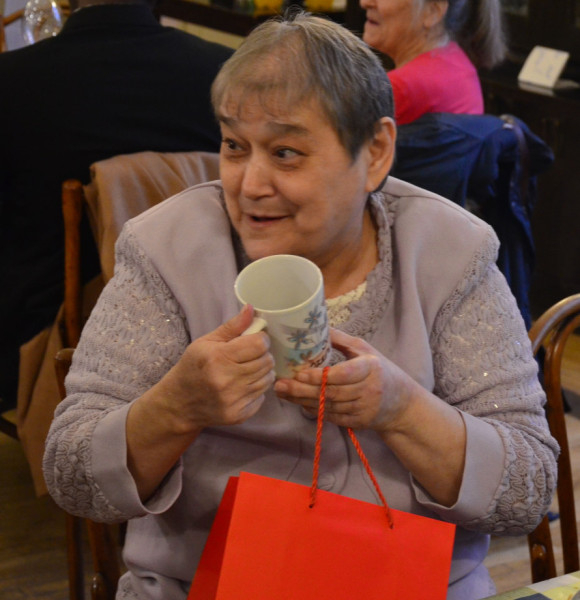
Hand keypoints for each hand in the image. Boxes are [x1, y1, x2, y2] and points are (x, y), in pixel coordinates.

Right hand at [159, 304, 274, 429]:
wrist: (179, 403)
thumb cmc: (193, 367)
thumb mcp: (206, 342)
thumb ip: (232, 326)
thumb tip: (251, 308)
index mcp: (218, 358)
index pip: (259, 344)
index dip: (261, 339)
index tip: (255, 340)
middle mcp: (227, 380)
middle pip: (266, 361)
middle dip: (263, 355)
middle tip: (251, 355)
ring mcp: (233, 400)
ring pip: (267, 379)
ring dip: (262, 372)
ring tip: (248, 369)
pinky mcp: (238, 415)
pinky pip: (262, 397)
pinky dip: (257, 389)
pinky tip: (244, 385)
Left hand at [273, 328, 417, 432]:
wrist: (401, 403)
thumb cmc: (380, 370)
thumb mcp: (366, 350)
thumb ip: (341, 340)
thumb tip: (317, 326)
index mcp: (371, 368)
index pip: (343, 374)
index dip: (320, 376)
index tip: (299, 373)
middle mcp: (368, 390)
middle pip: (331, 392)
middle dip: (302, 390)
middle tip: (280, 385)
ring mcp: (364, 408)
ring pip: (328, 406)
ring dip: (303, 400)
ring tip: (283, 392)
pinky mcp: (359, 422)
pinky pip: (332, 417)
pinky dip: (314, 410)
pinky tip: (298, 402)